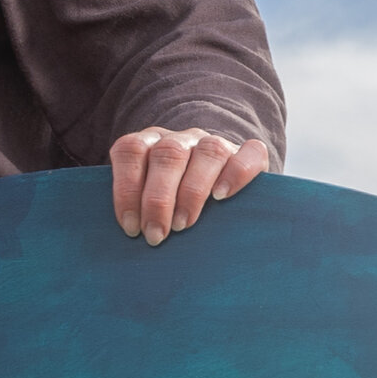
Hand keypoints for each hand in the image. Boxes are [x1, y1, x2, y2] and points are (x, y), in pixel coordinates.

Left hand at [109, 125, 273, 245]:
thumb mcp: (145, 204)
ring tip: (183, 225)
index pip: (130, 150)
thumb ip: (135, 210)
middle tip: (156, 235)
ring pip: (208, 152)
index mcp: (149, 143)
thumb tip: (128, 238)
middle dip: (158, 199)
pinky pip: (249, 152)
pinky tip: (221, 197)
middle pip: (169, 154)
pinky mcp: (248, 153)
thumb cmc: (170, 209)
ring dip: (193, 191)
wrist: (216, 194)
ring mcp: (214, 143)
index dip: (127, 188)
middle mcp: (181, 139)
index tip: (130, 227)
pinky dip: (236, 174)